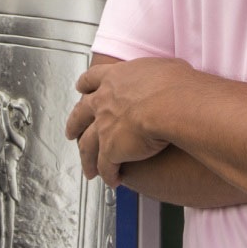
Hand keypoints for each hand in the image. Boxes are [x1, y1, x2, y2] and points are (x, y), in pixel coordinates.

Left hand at [66, 57, 186, 187]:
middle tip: (71, 131)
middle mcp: (103, 101)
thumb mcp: (167, 67)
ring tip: (88, 168)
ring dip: (86, 158)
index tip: (81, 89)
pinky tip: (113, 180)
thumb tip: (169, 74)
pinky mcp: (111, 150)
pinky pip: (106, 167)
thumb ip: (160, 72)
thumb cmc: (175, 85)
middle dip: (74, 123)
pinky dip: (109, 175)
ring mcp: (103, 126)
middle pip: (80, 113)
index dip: (85, 85)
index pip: (91, 79)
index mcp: (115, 77)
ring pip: (87, 145)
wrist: (170, 104)